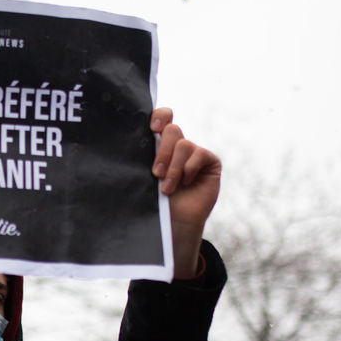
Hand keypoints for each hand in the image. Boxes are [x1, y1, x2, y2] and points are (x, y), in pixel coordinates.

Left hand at [150, 107, 220, 277]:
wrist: (173, 224)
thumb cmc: (154, 201)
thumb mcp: (145, 177)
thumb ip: (144, 156)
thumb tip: (130, 137)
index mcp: (160, 144)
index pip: (163, 118)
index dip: (160, 116)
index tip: (152, 128)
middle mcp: (178, 146)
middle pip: (172, 130)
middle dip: (162, 152)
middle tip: (155, 173)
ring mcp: (195, 153)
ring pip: (184, 144)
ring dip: (173, 168)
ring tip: (167, 188)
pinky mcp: (210, 162)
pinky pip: (199, 154)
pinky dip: (189, 169)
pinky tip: (186, 183)